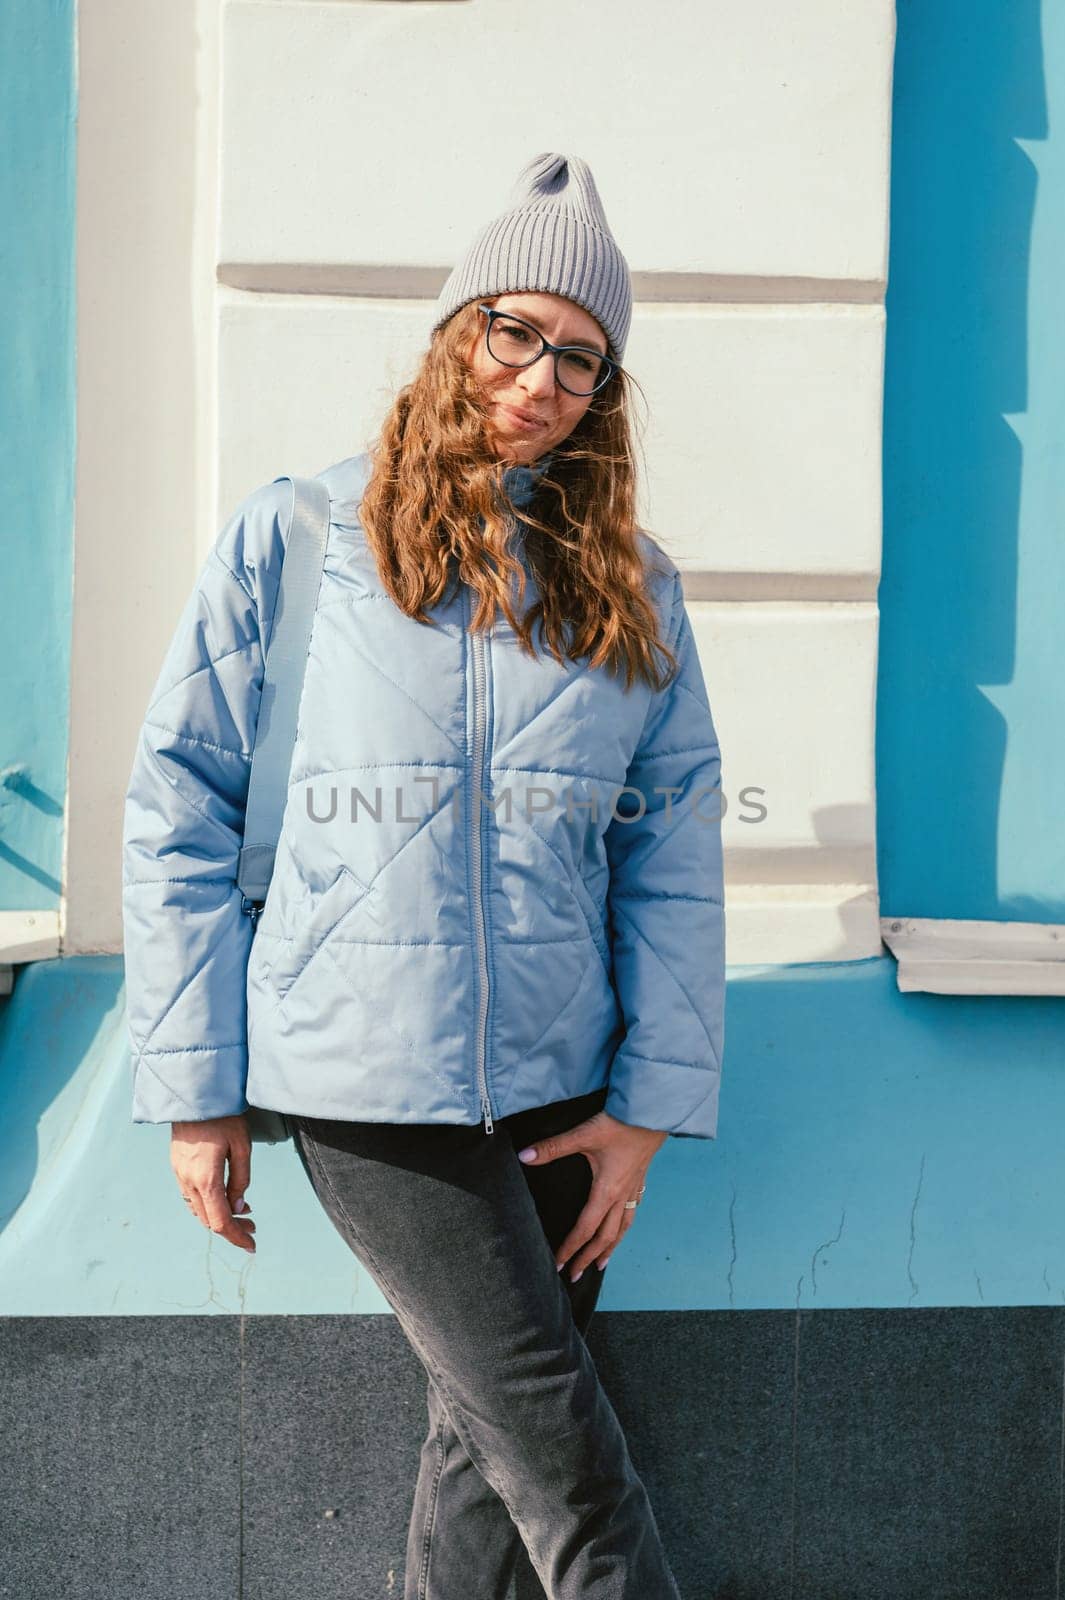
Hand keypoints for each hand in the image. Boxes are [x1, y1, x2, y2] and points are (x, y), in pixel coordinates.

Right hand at [170, 1114, 255, 1252]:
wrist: (194, 1094)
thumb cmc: (223, 1117)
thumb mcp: (242, 1147)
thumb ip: (241, 1180)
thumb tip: (240, 1207)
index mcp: (206, 1179)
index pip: (221, 1222)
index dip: (237, 1238)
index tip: (252, 1246)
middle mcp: (188, 1181)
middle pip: (209, 1219)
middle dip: (231, 1228)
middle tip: (252, 1227)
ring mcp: (179, 1174)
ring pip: (198, 1210)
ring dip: (219, 1216)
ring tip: (243, 1212)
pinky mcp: (177, 1166)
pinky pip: (191, 1197)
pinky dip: (207, 1204)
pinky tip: (222, 1198)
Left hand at [517, 1111, 665, 1281]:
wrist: (653, 1112)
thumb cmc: (620, 1124)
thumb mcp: (584, 1134)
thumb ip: (553, 1147)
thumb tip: (524, 1156)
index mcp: (606, 1191)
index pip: (585, 1229)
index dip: (571, 1248)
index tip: (559, 1264)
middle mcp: (621, 1196)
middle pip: (605, 1236)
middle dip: (588, 1257)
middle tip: (575, 1276)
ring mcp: (633, 1188)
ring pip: (622, 1227)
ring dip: (610, 1248)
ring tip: (602, 1263)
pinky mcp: (640, 1178)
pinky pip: (632, 1210)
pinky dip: (625, 1225)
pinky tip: (623, 1224)